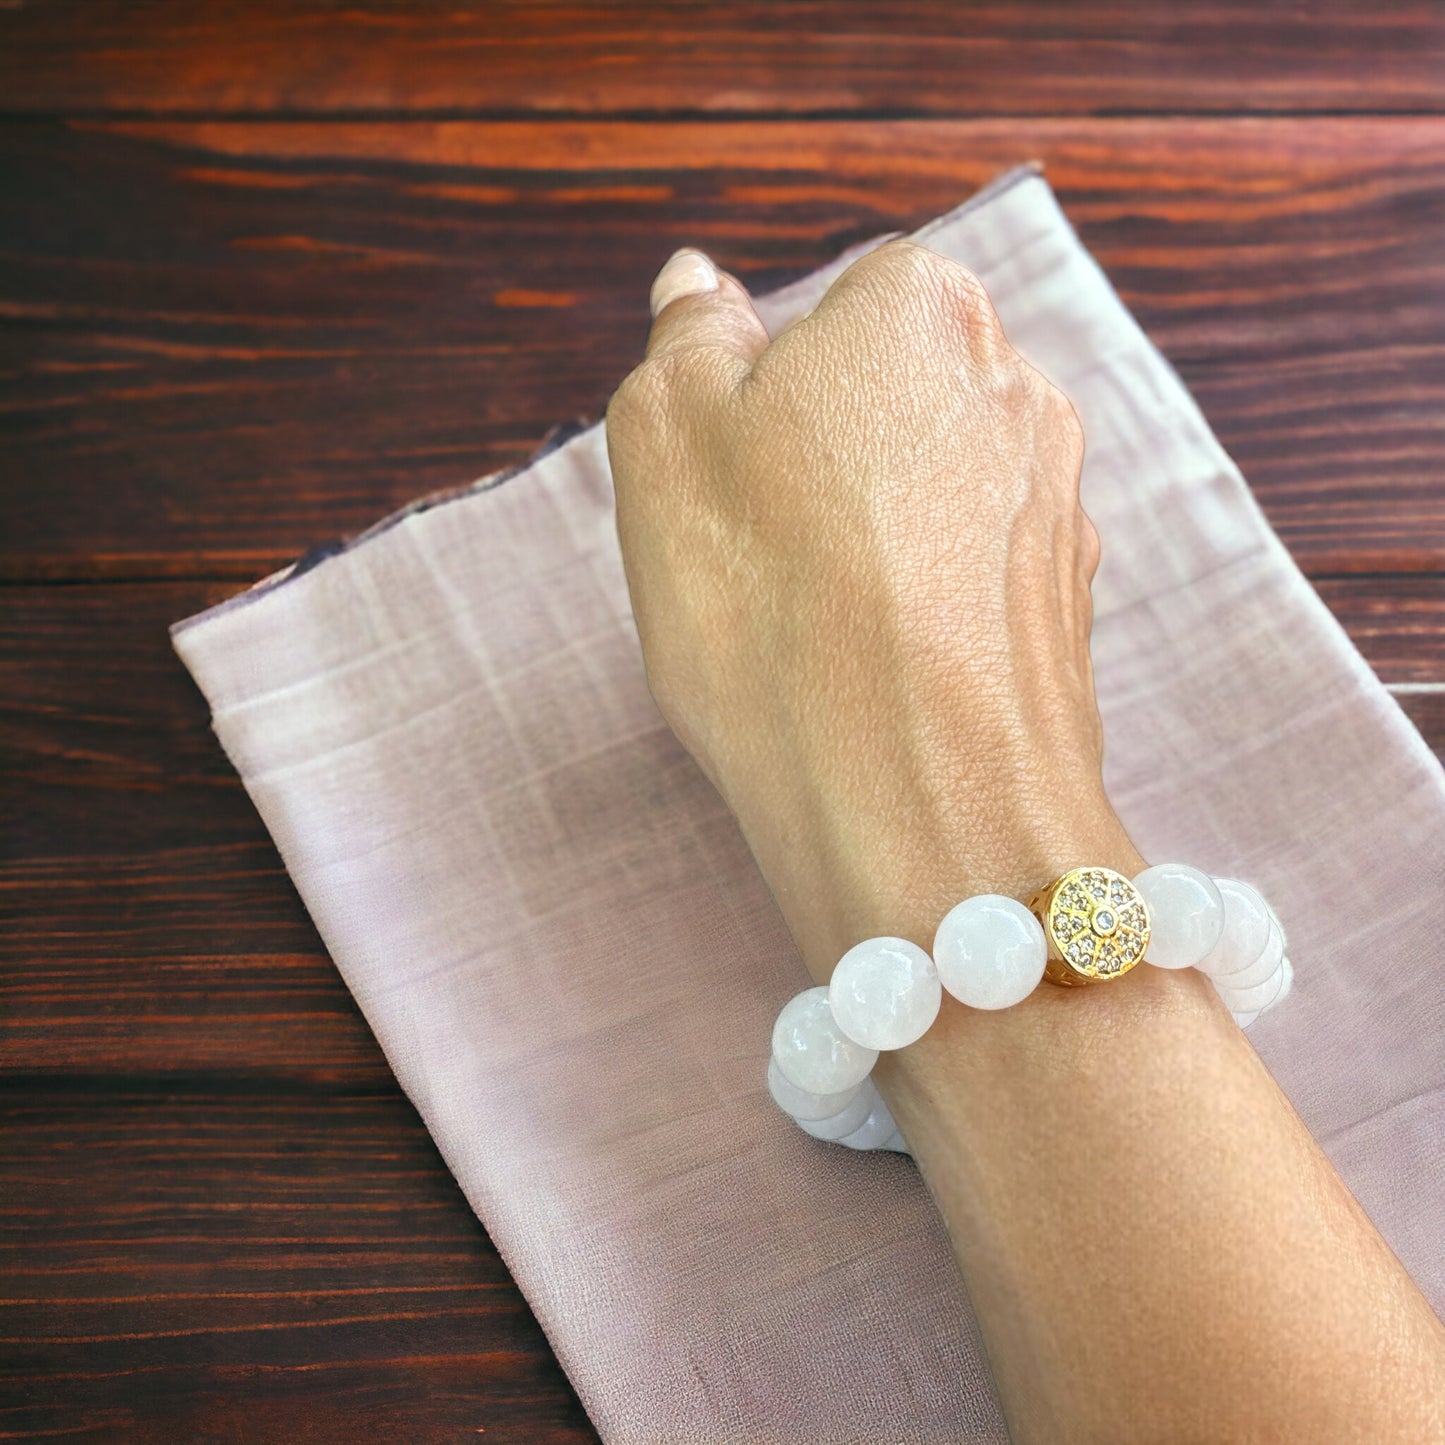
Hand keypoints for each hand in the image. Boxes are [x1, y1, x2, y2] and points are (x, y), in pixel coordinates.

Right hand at [605, 239, 1140, 982]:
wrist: (921, 808)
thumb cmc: (777, 609)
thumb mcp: (666, 440)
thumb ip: (686, 340)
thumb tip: (698, 283)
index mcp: (921, 309)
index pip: (830, 312)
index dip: (765, 397)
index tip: (734, 480)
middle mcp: (1019, 387)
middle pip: (889, 404)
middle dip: (826, 464)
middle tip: (764, 559)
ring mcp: (1060, 502)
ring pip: (931, 497)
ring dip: (874, 544)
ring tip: (820, 631)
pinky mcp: (1073, 608)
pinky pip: (972, 580)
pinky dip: (926, 611)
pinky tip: (882, 676)